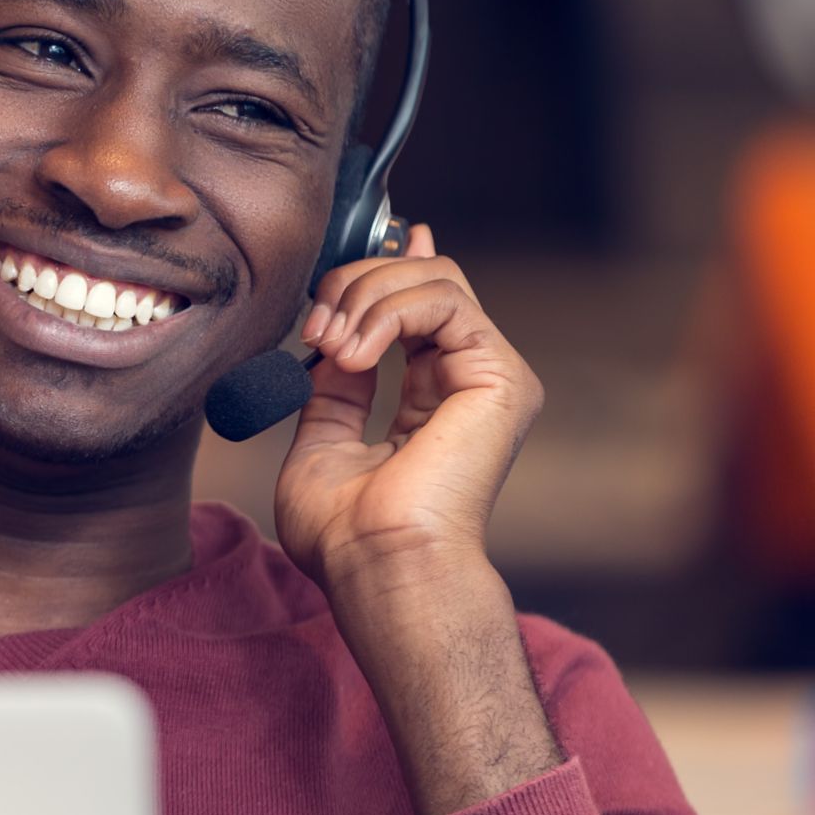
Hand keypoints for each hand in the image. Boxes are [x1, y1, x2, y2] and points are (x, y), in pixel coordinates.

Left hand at [273, 225, 544, 591]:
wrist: (377, 564)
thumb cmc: (346, 532)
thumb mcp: (323, 439)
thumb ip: (336, 386)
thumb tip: (338, 333)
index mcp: (434, 397)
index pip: (423, 304)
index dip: (387, 266)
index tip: (353, 251)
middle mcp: (469, 381)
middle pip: (424, 277)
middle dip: (354, 282)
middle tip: (314, 328)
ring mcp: (490, 376)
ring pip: (433, 277)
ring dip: (363, 297)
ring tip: (330, 346)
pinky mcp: (501, 376)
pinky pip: (444, 298)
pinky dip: (385, 311)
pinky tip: (352, 355)